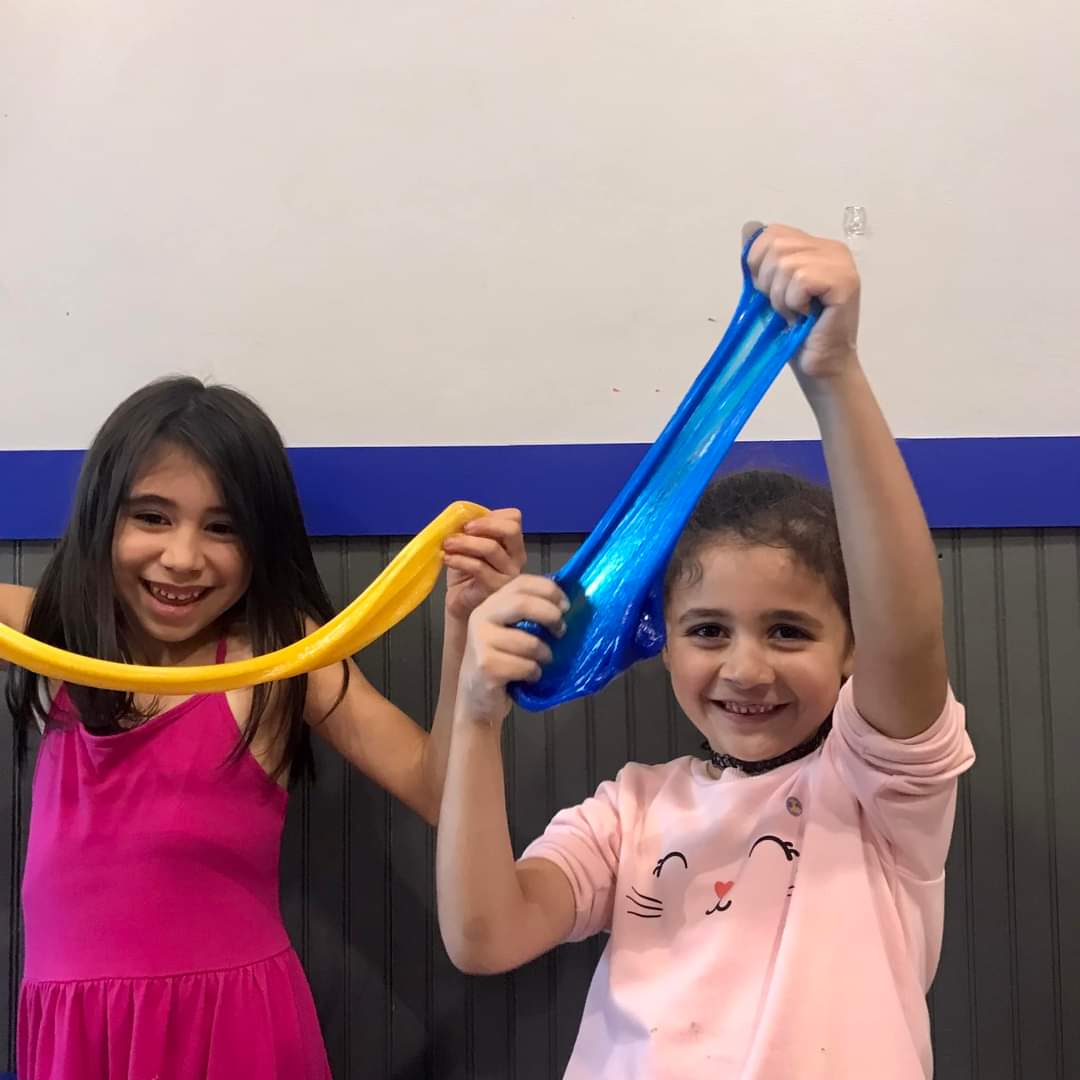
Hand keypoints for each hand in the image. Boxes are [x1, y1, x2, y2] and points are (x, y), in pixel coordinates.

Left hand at [442, 508, 526, 623]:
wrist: (461, 603)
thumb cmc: (465, 573)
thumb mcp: (468, 546)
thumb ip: (470, 530)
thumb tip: (460, 514)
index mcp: (512, 543)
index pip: (514, 518)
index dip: (491, 515)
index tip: (468, 521)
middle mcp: (516, 558)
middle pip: (511, 529)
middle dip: (485, 524)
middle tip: (464, 528)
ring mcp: (509, 574)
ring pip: (491, 548)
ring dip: (465, 542)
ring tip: (447, 544)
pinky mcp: (496, 588)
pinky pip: (479, 567)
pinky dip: (460, 559)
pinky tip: (448, 559)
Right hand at [457, 575, 567, 726]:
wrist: (476, 699)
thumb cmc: (501, 662)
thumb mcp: (510, 631)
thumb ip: (528, 614)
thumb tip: (564, 603)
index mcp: (491, 604)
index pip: (521, 583)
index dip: (549, 590)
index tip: (566, 606)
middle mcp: (481, 618)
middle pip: (522, 603)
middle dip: (550, 615)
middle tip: (562, 631)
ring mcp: (480, 642)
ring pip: (529, 642)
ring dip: (545, 654)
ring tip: (542, 661)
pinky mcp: (486, 667)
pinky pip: (525, 666)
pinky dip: (535, 673)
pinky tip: (529, 677)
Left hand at [744, 222, 860, 382]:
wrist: (819, 365)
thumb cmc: (795, 332)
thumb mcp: (770, 289)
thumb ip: (761, 259)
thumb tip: (749, 226)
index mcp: (815, 247)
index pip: (771, 233)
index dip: (758, 264)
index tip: (769, 292)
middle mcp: (832, 249)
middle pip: (776, 246)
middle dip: (768, 283)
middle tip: (785, 307)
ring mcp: (841, 263)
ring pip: (787, 264)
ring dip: (781, 297)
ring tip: (796, 313)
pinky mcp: (844, 281)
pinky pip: (801, 279)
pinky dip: (793, 302)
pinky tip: (806, 316)